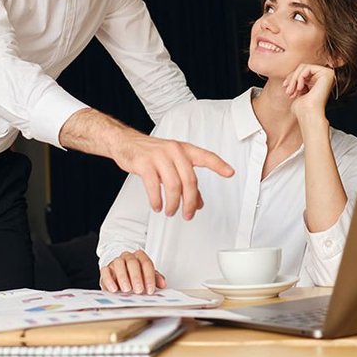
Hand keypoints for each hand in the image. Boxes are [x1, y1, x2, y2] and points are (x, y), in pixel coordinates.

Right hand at [101, 250, 167, 293]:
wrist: (120, 274)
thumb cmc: (135, 275)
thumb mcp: (147, 276)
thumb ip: (155, 278)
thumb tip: (162, 283)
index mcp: (139, 257)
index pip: (146, 263)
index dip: (149, 277)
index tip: (150, 289)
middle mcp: (127, 257)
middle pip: (132, 262)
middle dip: (136, 277)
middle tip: (139, 289)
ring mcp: (116, 262)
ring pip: (118, 264)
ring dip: (123, 278)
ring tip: (127, 290)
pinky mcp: (106, 269)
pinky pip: (105, 271)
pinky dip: (109, 280)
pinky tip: (114, 289)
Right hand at [112, 132, 234, 220]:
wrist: (125, 142)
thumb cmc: (149, 152)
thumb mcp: (171, 163)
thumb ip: (186, 181)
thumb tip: (198, 202)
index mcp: (183, 149)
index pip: (205, 156)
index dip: (219, 165)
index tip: (230, 173)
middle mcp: (173, 151)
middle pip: (189, 180)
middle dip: (190, 201)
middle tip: (188, 214)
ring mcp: (158, 156)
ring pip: (173, 185)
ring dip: (173, 203)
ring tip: (171, 211)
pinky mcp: (144, 164)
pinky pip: (154, 186)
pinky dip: (157, 200)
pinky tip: (157, 206)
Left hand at [282, 63, 334, 124]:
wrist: (308, 114)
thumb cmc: (302, 107)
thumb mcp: (297, 89)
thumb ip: (297, 80)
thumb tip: (290, 74)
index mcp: (319, 81)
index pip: (302, 71)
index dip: (292, 78)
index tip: (285, 86)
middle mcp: (325, 77)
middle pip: (303, 68)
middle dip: (292, 78)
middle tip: (288, 90)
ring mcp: (328, 74)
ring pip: (304, 67)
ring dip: (294, 79)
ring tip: (292, 90)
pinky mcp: (327, 74)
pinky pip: (307, 68)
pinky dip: (300, 77)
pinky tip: (300, 88)